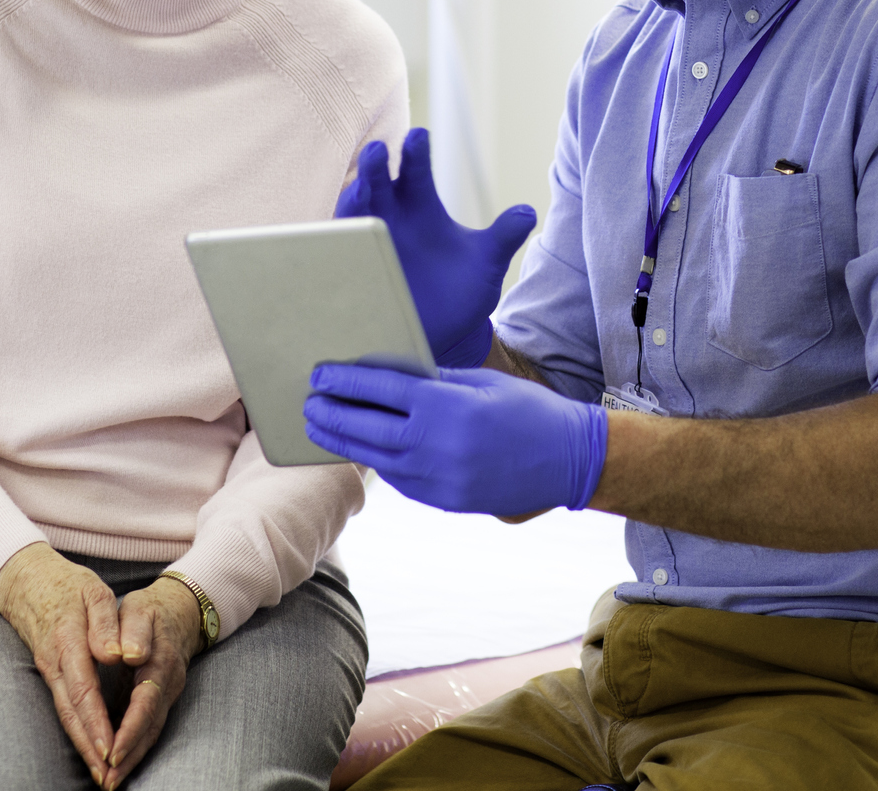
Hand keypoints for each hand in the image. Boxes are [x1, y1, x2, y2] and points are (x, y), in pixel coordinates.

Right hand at [0, 543, 123, 783]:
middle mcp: (54, 662)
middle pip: (71, 713)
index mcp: (68, 641)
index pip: (83, 690)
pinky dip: (77, 730)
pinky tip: (90, 747)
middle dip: (90, 748)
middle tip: (108, 778)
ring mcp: (49, 670)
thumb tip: (115, 656)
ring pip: (66, 714)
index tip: (111, 749)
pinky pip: (64, 707)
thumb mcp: (92, 591)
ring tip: (102, 774)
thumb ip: (105, 623)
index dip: (96, 722)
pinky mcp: (50, 673)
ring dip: (83, 746)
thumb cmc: (66, 584)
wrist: (24, 580)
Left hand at [102, 577, 204, 786]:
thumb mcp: (141, 609)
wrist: (180, 610)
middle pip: (149, 727)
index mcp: (159, 662)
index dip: (129, 730)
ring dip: (131, 758)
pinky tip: (119, 763)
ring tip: (110, 781)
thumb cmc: (151, 609)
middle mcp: (167, 684)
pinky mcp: (160, 699)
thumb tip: (132, 653)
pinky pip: (148, 728)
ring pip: (150, 732)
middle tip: (107, 781)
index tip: (111, 752)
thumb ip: (135, 630)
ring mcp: (166, 694)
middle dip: (129, 756)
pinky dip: (134, 748)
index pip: (145, 703)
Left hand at [304, 364, 606, 515]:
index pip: (380, 390)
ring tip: (320, 428)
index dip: (345, 381)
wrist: (568, 460)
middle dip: (332, 414)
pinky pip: (400, 480)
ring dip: (344, 443)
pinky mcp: (445, 501)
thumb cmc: (527, 410)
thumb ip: (433, 382)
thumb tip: (388, 377)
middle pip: (367, 428)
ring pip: (377, 459)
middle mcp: (437, 445)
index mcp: (446, 407)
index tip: (320, 375)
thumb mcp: (480, 382)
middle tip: (308, 403)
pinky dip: (378, 462)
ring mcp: (439, 479)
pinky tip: (362, 450)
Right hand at [336, 128, 536, 367]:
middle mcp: (389, 217)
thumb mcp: (484, 265)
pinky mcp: (351, 270)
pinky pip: (339, 253)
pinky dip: (338, 243)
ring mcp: (368, 243)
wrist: (437, 338)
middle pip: (378, 182)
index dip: (416, 152)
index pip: (417, 170)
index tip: (419, 137)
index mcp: (420, 205)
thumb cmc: (457, 293)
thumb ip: (503, 238)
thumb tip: (527, 213)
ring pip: (353, 212)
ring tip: (359, 190)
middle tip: (380, 151)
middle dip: (376, 166)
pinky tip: (340, 237)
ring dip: (353, 198)